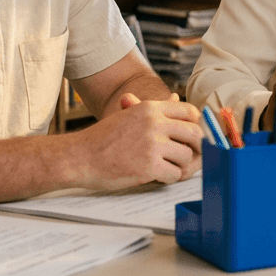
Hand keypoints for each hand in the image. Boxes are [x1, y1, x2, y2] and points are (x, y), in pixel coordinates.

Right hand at [76, 96, 203, 188]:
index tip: (192, 137)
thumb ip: (155, 109)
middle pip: (195, 134)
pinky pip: (175, 174)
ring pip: (187, 157)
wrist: (79, 157)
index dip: (196, 125)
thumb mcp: (130, 115)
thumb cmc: (104, 138)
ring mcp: (152, 145)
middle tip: (189, 156)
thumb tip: (176, 98)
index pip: (190, 111)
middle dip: (196, 148)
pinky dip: (169, 178)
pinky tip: (157, 175)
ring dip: (180, 165)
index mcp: (150, 108)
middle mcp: (154, 123)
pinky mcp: (148, 166)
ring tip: (167, 166)